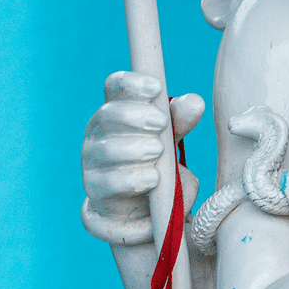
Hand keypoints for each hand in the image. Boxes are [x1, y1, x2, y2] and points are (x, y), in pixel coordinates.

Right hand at [81, 70, 204, 208]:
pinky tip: (153, 178)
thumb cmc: (157, 161)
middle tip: (161, 123)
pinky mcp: (95, 188)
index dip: (132, 83)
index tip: (156, 87)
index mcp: (118, 108)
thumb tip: (195, 101)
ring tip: (158, 151)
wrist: (143, 206)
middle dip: (135, 116)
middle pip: (108, 114)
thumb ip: (180, 119)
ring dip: (135, 148)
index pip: (115, 86)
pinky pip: (109, 182)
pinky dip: (133, 179)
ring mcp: (92, 159)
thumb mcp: (172, 137)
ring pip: (107, 149)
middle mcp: (99, 130)